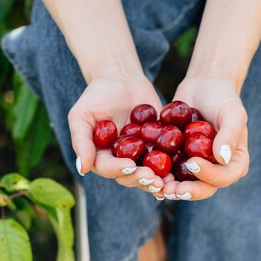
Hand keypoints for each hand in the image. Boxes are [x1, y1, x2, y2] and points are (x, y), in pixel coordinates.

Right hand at [68, 76, 166, 194]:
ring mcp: (140, 155)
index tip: (129, 165)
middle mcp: (120, 160)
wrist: (122, 79)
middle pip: (129, 177)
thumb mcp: (82, 115)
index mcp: (101, 156)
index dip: (118, 169)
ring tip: (166, 181)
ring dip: (156, 180)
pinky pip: (165, 160)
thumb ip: (81, 141)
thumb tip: (82, 169)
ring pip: (148, 174)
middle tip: (151, 177)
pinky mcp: (157, 147)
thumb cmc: (97, 95)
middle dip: (140, 179)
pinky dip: (171, 167)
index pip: (108, 168)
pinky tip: (178, 169)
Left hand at [162, 78, 249, 200]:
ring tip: (158, 187)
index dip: (209, 176)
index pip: (224, 177)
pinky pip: (170, 173)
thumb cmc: (223, 98)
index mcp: (234, 163)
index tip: (193, 163)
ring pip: (185, 184)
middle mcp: (217, 170)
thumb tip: (222, 158)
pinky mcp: (180, 161)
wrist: (203, 87)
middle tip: (172, 190)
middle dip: (187, 191)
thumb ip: (230, 135)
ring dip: (171, 189)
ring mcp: (197, 167)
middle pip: (204, 188)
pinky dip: (159, 176)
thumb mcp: (232, 113)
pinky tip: (146, 175)